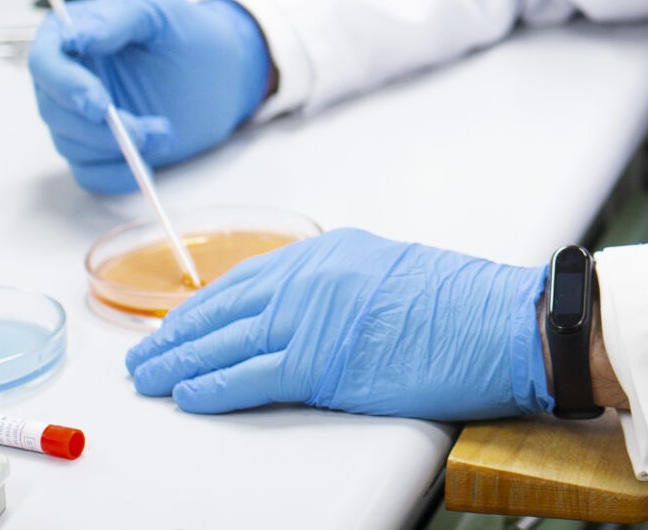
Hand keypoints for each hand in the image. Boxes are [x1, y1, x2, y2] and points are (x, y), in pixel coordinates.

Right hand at [28, 0, 270, 191]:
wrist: (224, 73)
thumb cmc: (189, 34)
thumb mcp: (159, 13)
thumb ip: (117, 20)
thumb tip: (74, 36)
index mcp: (72, 37)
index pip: (46, 63)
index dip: (66, 86)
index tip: (99, 105)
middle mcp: (66, 80)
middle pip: (55, 111)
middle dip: (101, 127)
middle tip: (145, 130)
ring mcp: (80, 118)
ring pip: (72, 144)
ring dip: (118, 149)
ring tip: (165, 134)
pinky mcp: (99, 149)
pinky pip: (90, 173)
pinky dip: (113, 176)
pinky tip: (142, 171)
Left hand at [126, 228, 550, 419]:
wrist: (503, 324)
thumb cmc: (465, 306)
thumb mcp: (393, 274)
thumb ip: (344, 289)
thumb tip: (311, 316)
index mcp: (333, 252)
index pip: (250, 277)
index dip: (206, 303)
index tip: (180, 319)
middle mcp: (315, 277)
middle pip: (227, 306)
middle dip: (178, 331)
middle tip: (144, 352)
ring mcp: (315, 318)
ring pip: (226, 341)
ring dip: (179, 360)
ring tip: (148, 375)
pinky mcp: (322, 363)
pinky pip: (250, 376)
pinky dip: (212, 386)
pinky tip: (186, 394)